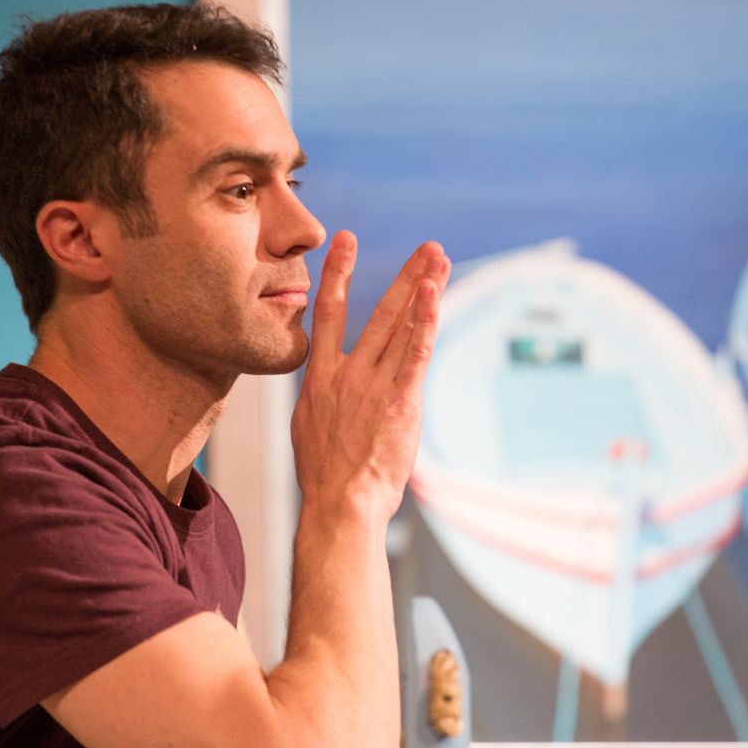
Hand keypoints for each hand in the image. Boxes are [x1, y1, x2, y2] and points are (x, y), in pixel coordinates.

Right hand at [291, 232, 449, 524]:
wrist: (338, 504)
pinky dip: (424, 323)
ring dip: (423, 289)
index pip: (328, 314)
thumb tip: (326, 387)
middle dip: (406, 277)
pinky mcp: (399, 403)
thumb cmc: (324, 476)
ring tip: (439, 259)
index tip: (344, 243)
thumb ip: (321, 398)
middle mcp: (347, 374)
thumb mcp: (308, 427)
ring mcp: (373, 386)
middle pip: (380, 313)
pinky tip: (432, 295)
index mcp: (321, 379)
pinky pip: (414, 354)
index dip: (337, 274)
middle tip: (427, 247)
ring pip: (401, 327)